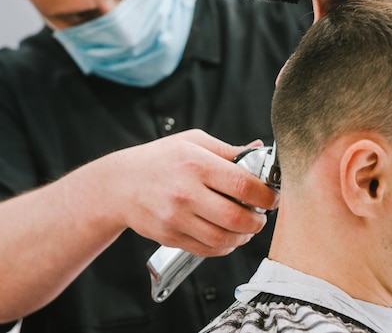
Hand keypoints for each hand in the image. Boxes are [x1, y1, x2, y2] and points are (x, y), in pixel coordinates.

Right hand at [105, 129, 278, 256]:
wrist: (120, 184)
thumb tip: (260, 151)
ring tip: (245, 226)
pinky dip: (225, 246)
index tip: (271, 197)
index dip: (267, 195)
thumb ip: (227, 150)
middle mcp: (186, 192)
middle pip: (238, 218)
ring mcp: (176, 217)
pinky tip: (227, 235)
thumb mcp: (192, 142)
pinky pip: (208, 250)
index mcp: (196, 164)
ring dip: (244, 236)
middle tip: (260, 214)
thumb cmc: (159, 159)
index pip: (244, 186)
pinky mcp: (170, 236)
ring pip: (224, 239)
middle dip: (258, 220)